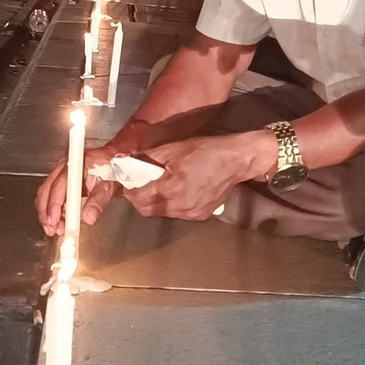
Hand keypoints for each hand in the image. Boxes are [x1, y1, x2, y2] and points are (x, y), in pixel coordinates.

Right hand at [35, 143, 119, 236]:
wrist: (114, 163)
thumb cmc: (112, 171)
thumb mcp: (109, 187)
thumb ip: (98, 202)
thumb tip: (88, 217)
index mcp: (77, 165)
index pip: (59, 185)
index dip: (54, 205)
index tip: (54, 220)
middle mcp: (65, 166)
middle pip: (47, 190)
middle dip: (47, 212)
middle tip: (52, 229)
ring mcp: (60, 172)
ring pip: (45, 193)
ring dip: (47, 213)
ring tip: (55, 228)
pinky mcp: (60, 180)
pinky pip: (49, 195)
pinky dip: (50, 210)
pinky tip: (57, 221)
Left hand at [115, 131, 276, 223]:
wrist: (236, 161)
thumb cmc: (205, 150)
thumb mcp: (174, 148)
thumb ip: (149, 158)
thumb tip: (128, 162)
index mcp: (172, 186)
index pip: (138, 198)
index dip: (130, 191)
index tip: (129, 183)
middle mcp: (180, 205)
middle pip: (147, 211)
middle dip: (140, 199)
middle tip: (142, 185)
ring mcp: (191, 213)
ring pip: (162, 214)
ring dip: (156, 203)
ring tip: (162, 187)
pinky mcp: (200, 216)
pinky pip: (177, 214)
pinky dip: (172, 205)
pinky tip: (178, 192)